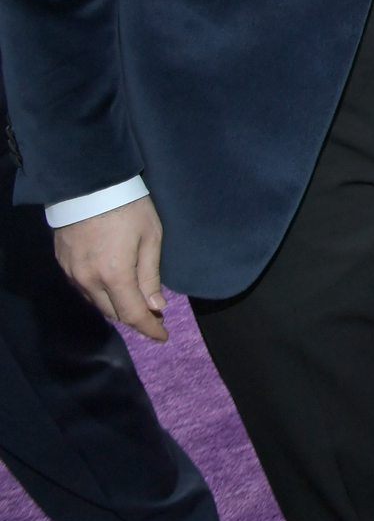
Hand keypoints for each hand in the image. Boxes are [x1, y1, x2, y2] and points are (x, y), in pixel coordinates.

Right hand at [52, 196, 167, 341]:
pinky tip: (113, 287)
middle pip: (113, 312)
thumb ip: (151, 276)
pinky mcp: (63, 263)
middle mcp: (89, 280)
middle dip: (135, 318)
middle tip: (154, 315)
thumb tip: (156, 306)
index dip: (149, 329)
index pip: (132, 314)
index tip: (162, 336)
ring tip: (136, 302)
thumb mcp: (151, 238)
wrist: (89, 185)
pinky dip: (100, 294)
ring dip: (116, 306)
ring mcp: (72, 272)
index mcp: (114, 275)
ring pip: (96, 303)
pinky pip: (83, 289)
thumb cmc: (128, 207)